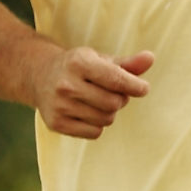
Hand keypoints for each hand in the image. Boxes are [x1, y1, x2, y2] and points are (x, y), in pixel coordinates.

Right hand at [34, 46, 153, 139]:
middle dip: (120, 99)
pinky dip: (97, 125)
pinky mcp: (56, 123)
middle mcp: (66, 84)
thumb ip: (127, 63)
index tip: (143, 88)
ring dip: (109, 112)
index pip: (116, 79)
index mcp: (79, 62)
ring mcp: (59, 105)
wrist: (40, 76)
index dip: (136, 86)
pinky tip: (86, 112)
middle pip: (114, 103)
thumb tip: (150, 58)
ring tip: (98, 101)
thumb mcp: (101, 60)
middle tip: (112, 92)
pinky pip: (95, 133)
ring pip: (106, 119)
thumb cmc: (79, 67)